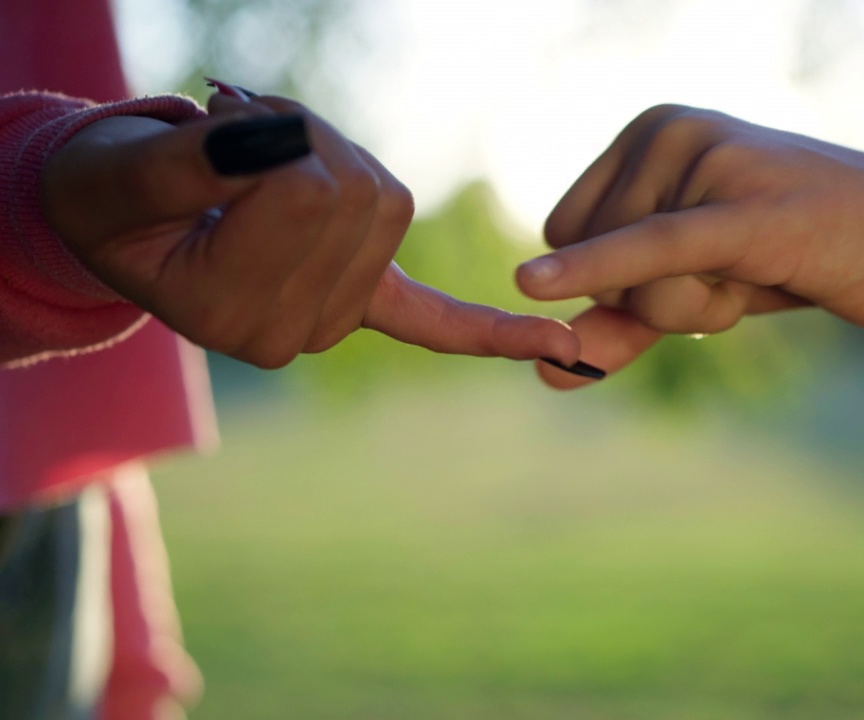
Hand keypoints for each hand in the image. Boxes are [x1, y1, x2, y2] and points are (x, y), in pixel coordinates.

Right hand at [41, 90, 580, 368]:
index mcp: (238, 315)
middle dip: (301, 140)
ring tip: (262, 163)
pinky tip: (562, 347)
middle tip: (236, 140)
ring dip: (331, 153)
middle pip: (356, 195)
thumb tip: (278, 152)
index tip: (213, 132)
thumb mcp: (124, 170)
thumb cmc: (112, 191)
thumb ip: (191, 165)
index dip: (269, 138)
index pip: (307, 192)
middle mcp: (299, 334)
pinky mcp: (365, 304)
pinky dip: (495, 334)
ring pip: (384, 198)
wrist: (114, 218)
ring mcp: (335, 322)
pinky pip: (439, 327)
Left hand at [516, 104, 863, 387]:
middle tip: (747, 265)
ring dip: (699, 309)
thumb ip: (623, 320)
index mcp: (650, 132)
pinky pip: (654, 252)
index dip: (619, 280)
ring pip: (636, 283)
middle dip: (661, 299)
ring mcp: (710, 163)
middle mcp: (669, 130)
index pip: (567, 233)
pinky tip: (530, 286)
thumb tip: (546, 371)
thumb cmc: (808, 254)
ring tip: (769, 262)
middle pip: (592, 262)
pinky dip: (599, 272)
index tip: (700, 262)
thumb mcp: (701, 286)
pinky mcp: (748, 211)